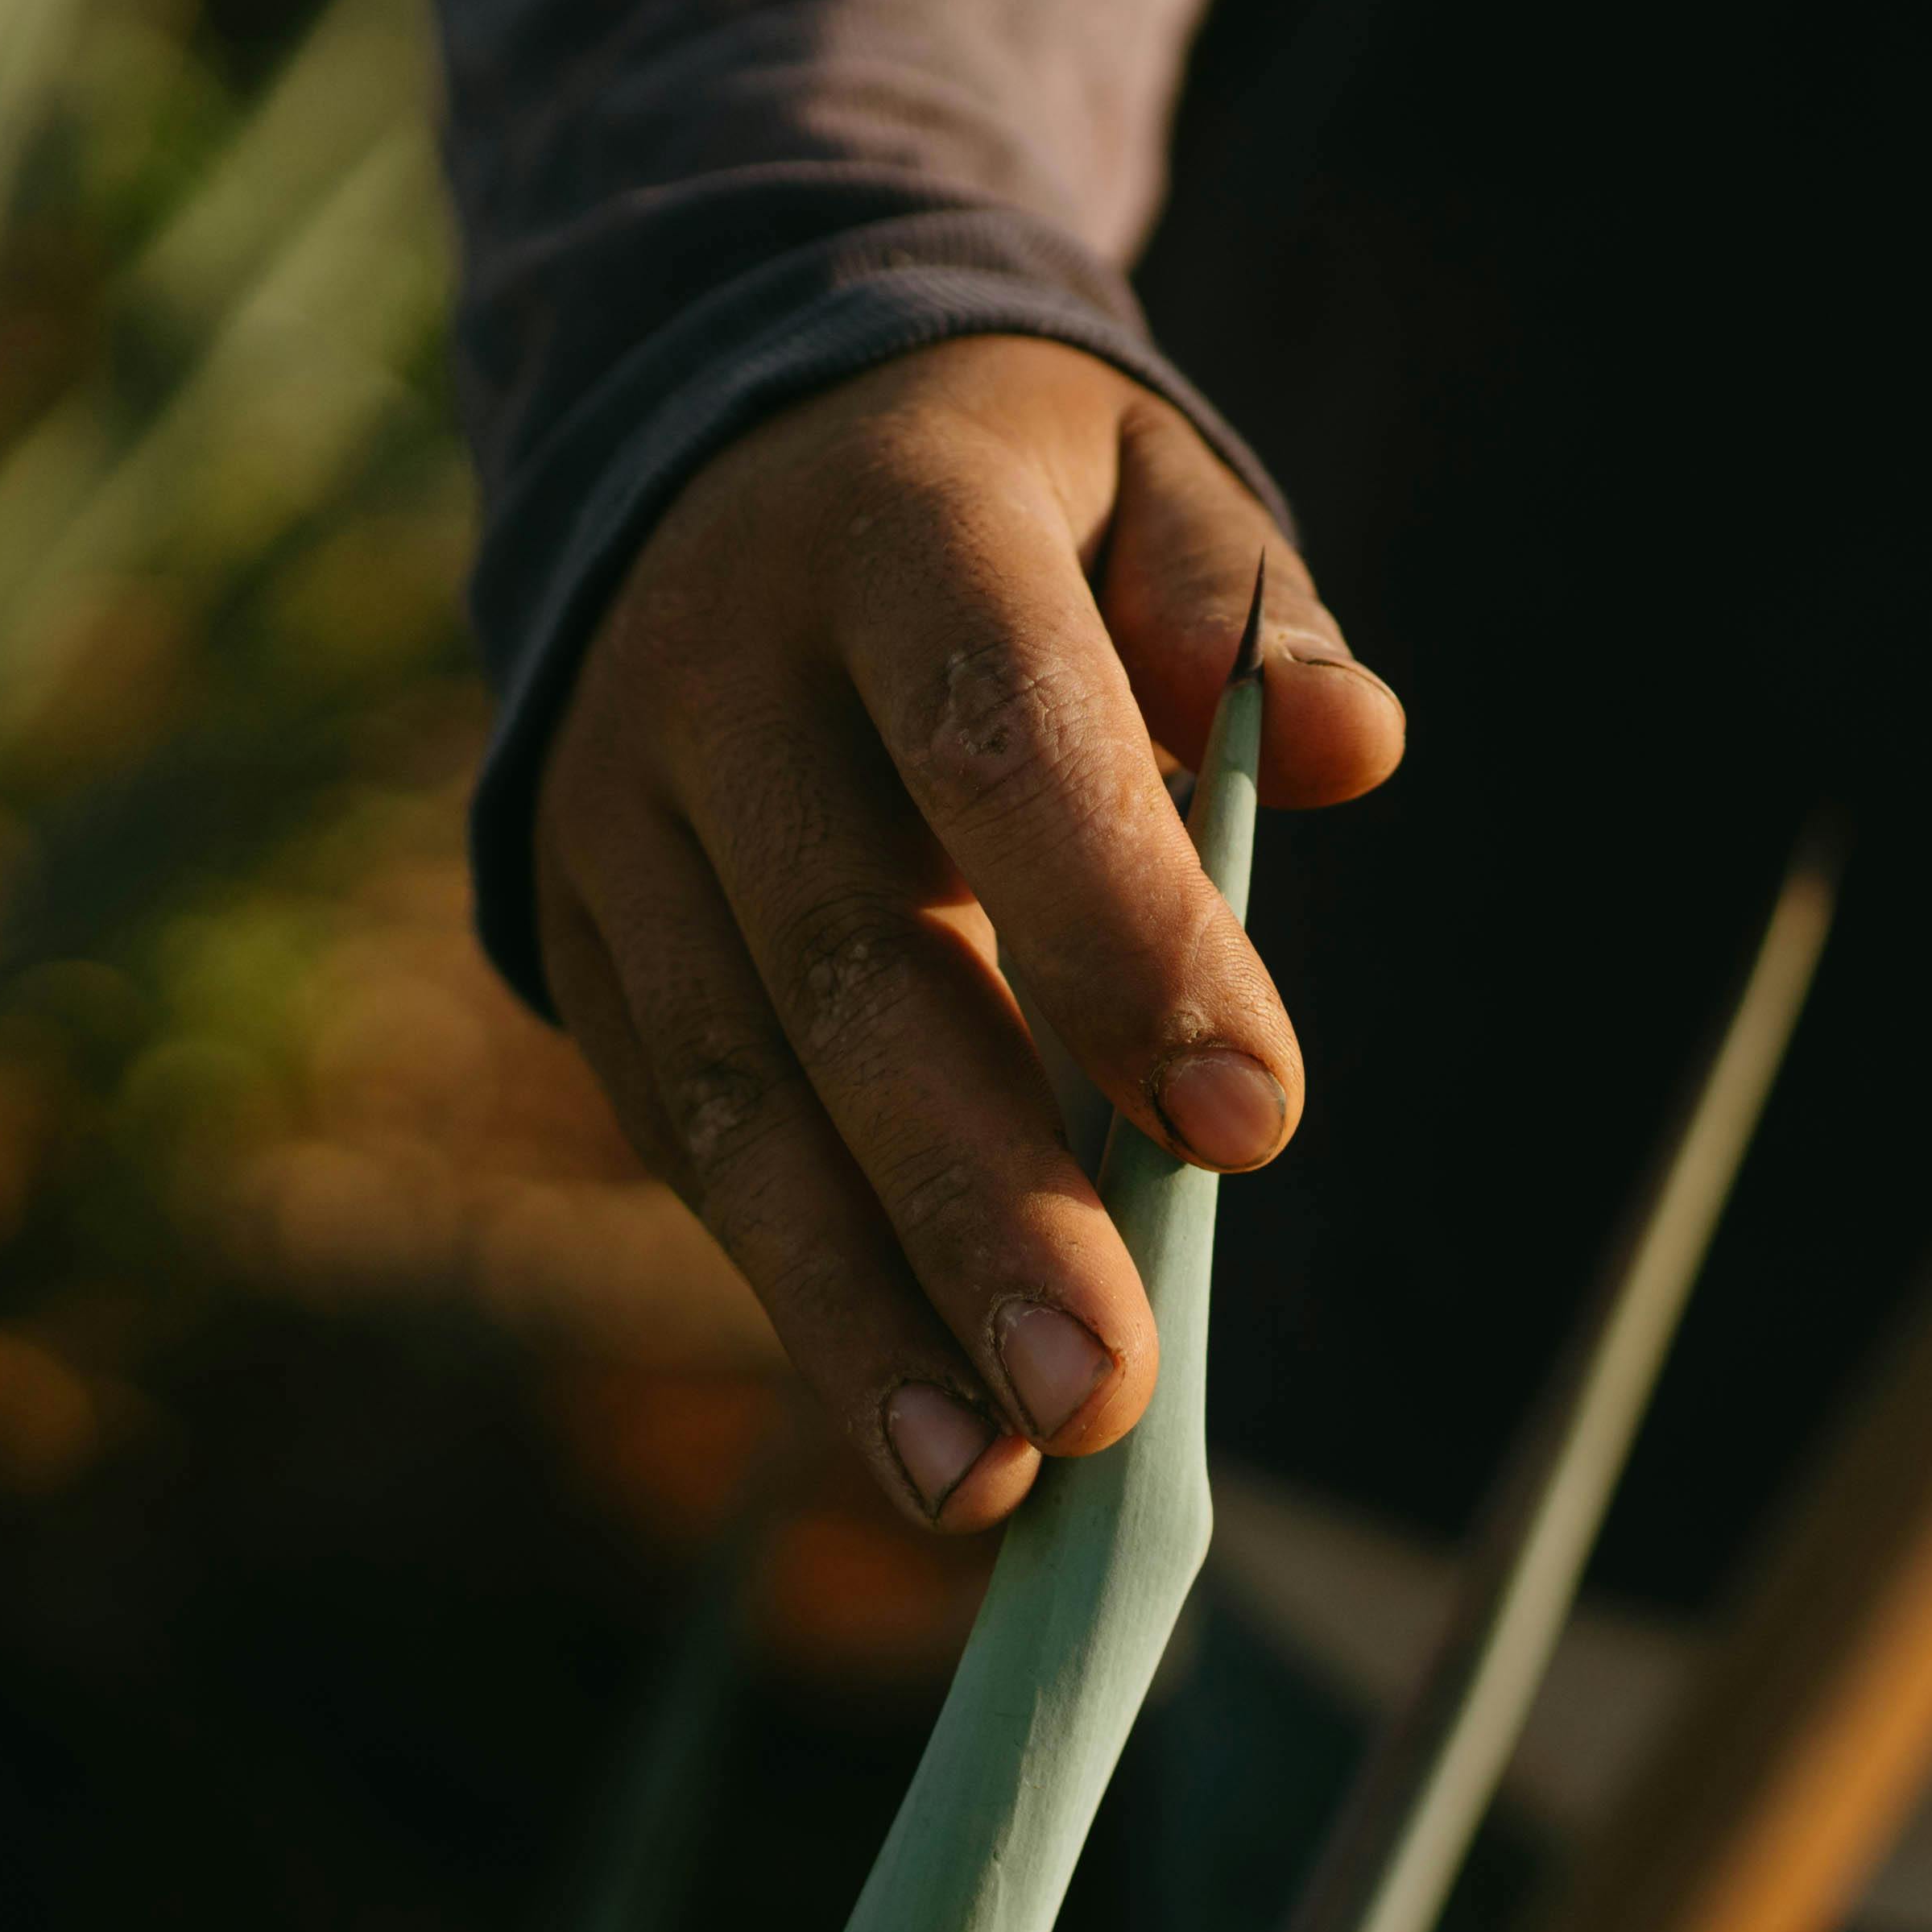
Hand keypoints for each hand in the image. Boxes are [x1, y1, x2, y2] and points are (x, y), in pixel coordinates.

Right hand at [534, 336, 1405, 1530]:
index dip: (1120, 928)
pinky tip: (915, 1427)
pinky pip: (689, 1127)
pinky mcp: (575, 933)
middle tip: (1110, 1389)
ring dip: (861, 1304)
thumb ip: (1248, 612)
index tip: (1253, 1129)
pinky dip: (800, 1285)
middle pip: (850, 956)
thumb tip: (1355, 751)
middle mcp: (717, 673)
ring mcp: (615, 813)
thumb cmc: (1015, 503)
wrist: (727, 445)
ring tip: (994, 1486)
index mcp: (890, 531)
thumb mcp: (1143, 485)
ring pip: (736, 1088)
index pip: (1000, 734)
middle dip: (981, 1191)